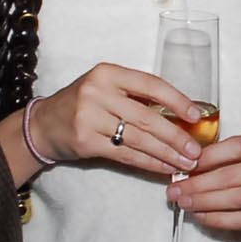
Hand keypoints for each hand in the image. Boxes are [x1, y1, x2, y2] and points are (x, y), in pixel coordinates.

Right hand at [25, 62, 204, 176]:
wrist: (44, 124)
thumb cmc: (83, 105)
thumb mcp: (106, 88)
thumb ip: (136, 96)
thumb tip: (180, 115)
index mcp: (108, 73)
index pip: (151, 85)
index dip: (177, 101)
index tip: (197, 115)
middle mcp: (98, 92)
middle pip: (147, 117)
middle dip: (176, 136)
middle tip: (196, 150)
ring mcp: (89, 117)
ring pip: (139, 139)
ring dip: (166, 154)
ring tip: (186, 163)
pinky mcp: (86, 141)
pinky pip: (126, 155)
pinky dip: (149, 163)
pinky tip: (164, 168)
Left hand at [168, 133, 240, 236]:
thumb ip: (234, 155)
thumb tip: (191, 164)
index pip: (234, 148)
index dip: (206, 157)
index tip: (183, 164)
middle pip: (230, 176)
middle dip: (196, 184)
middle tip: (174, 190)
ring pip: (234, 199)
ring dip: (203, 202)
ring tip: (183, 203)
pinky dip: (218, 219)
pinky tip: (201, 217)